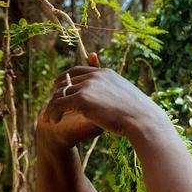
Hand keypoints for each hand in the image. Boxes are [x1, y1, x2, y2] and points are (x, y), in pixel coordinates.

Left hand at [41, 53, 165, 142]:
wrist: (142, 120)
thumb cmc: (139, 114)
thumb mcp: (129, 99)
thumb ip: (118, 94)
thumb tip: (122, 101)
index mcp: (104, 73)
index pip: (78, 70)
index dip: (66, 77)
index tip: (59, 86)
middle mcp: (94, 76)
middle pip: (66, 80)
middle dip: (57, 91)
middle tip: (51, 103)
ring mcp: (87, 86)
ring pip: (61, 92)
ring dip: (53, 104)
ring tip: (49, 116)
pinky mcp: (82, 99)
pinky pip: (59, 103)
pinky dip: (53, 112)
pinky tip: (53, 121)